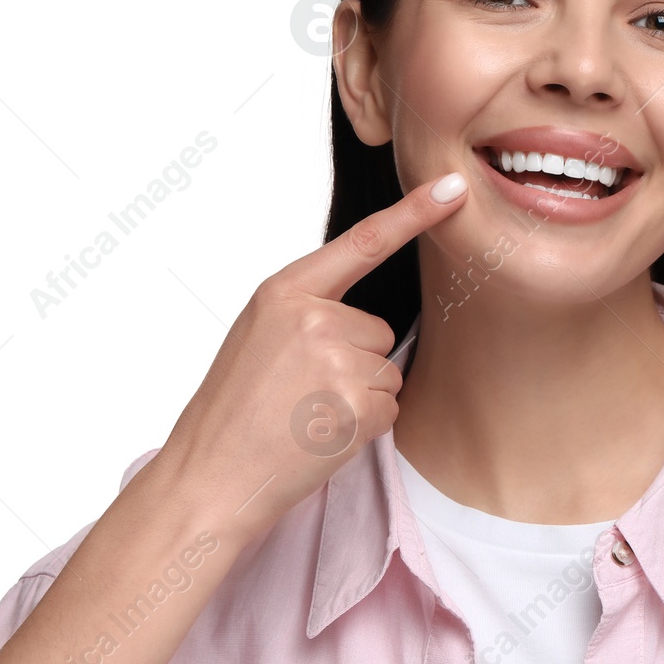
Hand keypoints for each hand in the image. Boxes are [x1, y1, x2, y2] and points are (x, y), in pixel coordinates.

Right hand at [152, 171, 468, 546]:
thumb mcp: (258, 335)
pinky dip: (363, 427)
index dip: (414, 213)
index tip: (453, 188)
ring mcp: (336, 361)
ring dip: (358, 397)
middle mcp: (314, 318)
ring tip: (305, 415)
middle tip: (300, 393)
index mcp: (284, 291)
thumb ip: (308, 312)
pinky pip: (388, 407)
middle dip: (352, 363)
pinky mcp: (355, 405)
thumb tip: (364, 320)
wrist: (210, 475)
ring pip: (385, 370)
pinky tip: (319, 436)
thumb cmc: (233, 410)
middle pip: (377, 330)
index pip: (363, 242)